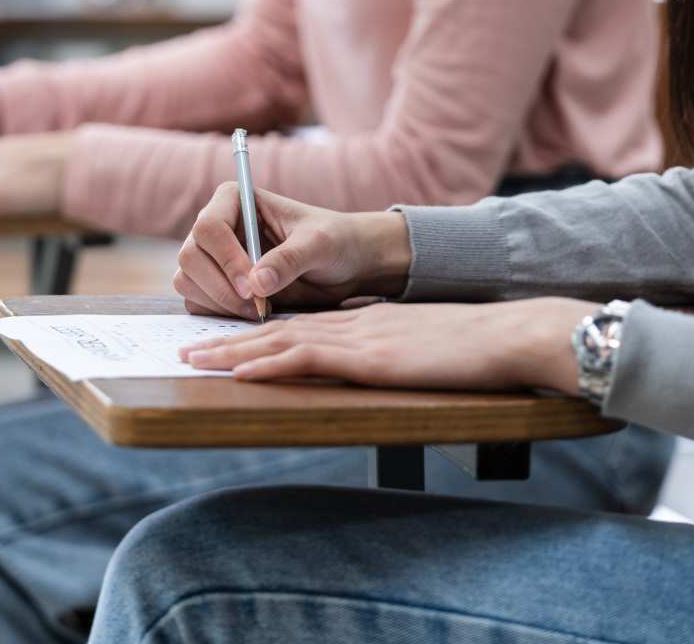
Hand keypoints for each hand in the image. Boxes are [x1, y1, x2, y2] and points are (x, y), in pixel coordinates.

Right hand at [174, 183, 411, 319]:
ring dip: (219, 303)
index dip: (226, 259)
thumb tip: (257, 284)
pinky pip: (197, 302)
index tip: (254, 287)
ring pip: (187, 281)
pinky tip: (252, 313)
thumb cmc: (333, 241)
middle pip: (190, 256)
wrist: (342, 266)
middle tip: (256, 306)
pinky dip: (218, 314)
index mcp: (234, 200)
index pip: (208, 227)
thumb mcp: (319, 244)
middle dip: (220, 287)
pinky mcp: (214, 285)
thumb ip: (290, 259)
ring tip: (260, 309)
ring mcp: (211, 257)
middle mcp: (216, 226)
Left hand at [180, 298, 592, 393]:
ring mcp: (357, 338)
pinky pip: (307, 359)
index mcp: (360, 322)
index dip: (255, 334)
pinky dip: (269, 364)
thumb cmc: (472, 345)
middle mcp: (350, 324)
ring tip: (195, 360)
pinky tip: (241, 371)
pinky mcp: (367, 357)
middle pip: (276, 330)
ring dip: (233, 351)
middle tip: (188, 350)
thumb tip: (372, 363)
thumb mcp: (418, 345)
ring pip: (279, 341)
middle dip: (228, 341)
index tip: (223, 343)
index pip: (296, 326)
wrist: (505, 333)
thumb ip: (391, 351)